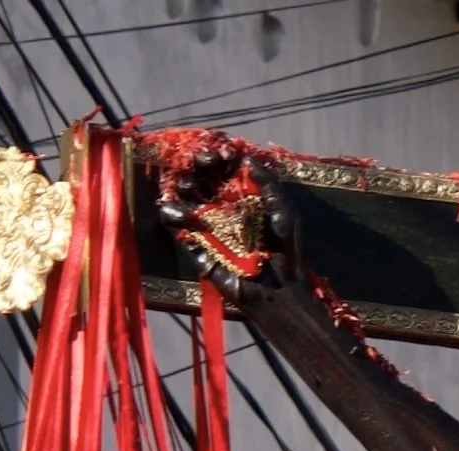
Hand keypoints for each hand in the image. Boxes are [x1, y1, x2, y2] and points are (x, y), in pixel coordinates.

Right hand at [155, 146, 303, 314]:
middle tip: (202, 162)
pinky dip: (172, 215)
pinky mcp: (196, 245)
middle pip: (200, 177)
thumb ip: (269, 185)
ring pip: (184, 197)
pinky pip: (176, 226)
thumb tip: (246, 158)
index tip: (223, 154)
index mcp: (241, 197)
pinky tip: (183, 212)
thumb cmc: (286, 251)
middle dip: (197, 165)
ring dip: (182, 185)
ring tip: (189, 184)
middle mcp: (222, 207)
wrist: (278, 288)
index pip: (222, 169)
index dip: (218, 156)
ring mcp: (207, 225)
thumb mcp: (284, 213)